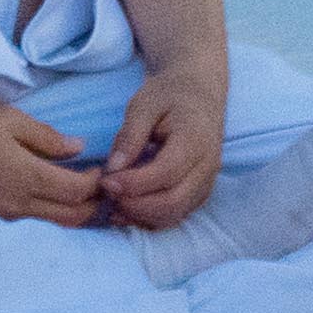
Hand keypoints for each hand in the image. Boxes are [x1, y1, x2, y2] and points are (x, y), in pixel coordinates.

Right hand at [0, 88, 110, 225]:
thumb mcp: (6, 118)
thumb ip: (45, 136)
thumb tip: (78, 148)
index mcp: (24, 178)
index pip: (77, 192)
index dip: (97, 181)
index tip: (103, 165)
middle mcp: (17, 204)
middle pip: (71, 217)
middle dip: (94, 204)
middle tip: (104, 185)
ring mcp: (2, 211)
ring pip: (53, 222)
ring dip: (75, 210)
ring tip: (85, 190)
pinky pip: (32, 217)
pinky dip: (53, 209)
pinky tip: (53, 191)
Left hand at [92, 45, 235, 233]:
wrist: (198, 93)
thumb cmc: (168, 96)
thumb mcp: (143, 105)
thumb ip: (129, 136)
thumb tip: (113, 169)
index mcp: (195, 140)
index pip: (166, 173)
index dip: (133, 183)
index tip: (105, 181)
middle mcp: (207, 166)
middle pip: (173, 201)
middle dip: (135, 205)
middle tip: (106, 192)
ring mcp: (206, 182)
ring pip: (175, 214)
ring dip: (141, 216)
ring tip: (112, 203)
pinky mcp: (199, 192)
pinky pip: (177, 214)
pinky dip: (150, 219)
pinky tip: (125, 211)